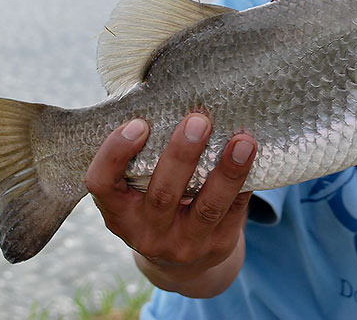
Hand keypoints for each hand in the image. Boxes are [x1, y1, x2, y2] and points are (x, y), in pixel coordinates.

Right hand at [84, 112, 256, 296]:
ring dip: (227, 172)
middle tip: (198, 119)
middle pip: (162, 194)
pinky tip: (254, 157)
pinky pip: (234, 212)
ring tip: (243, 141)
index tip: (138, 123)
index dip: (115, 154)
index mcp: (118, 212)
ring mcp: (183, 244)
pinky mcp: (217, 245)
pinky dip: (245, 183)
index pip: (101, 184)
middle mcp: (146, 232)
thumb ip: (144, 153)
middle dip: (181, 155)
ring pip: (207, 207)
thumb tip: (170, 93)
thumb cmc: (156, 202)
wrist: (182, 262)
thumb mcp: (137, 188)